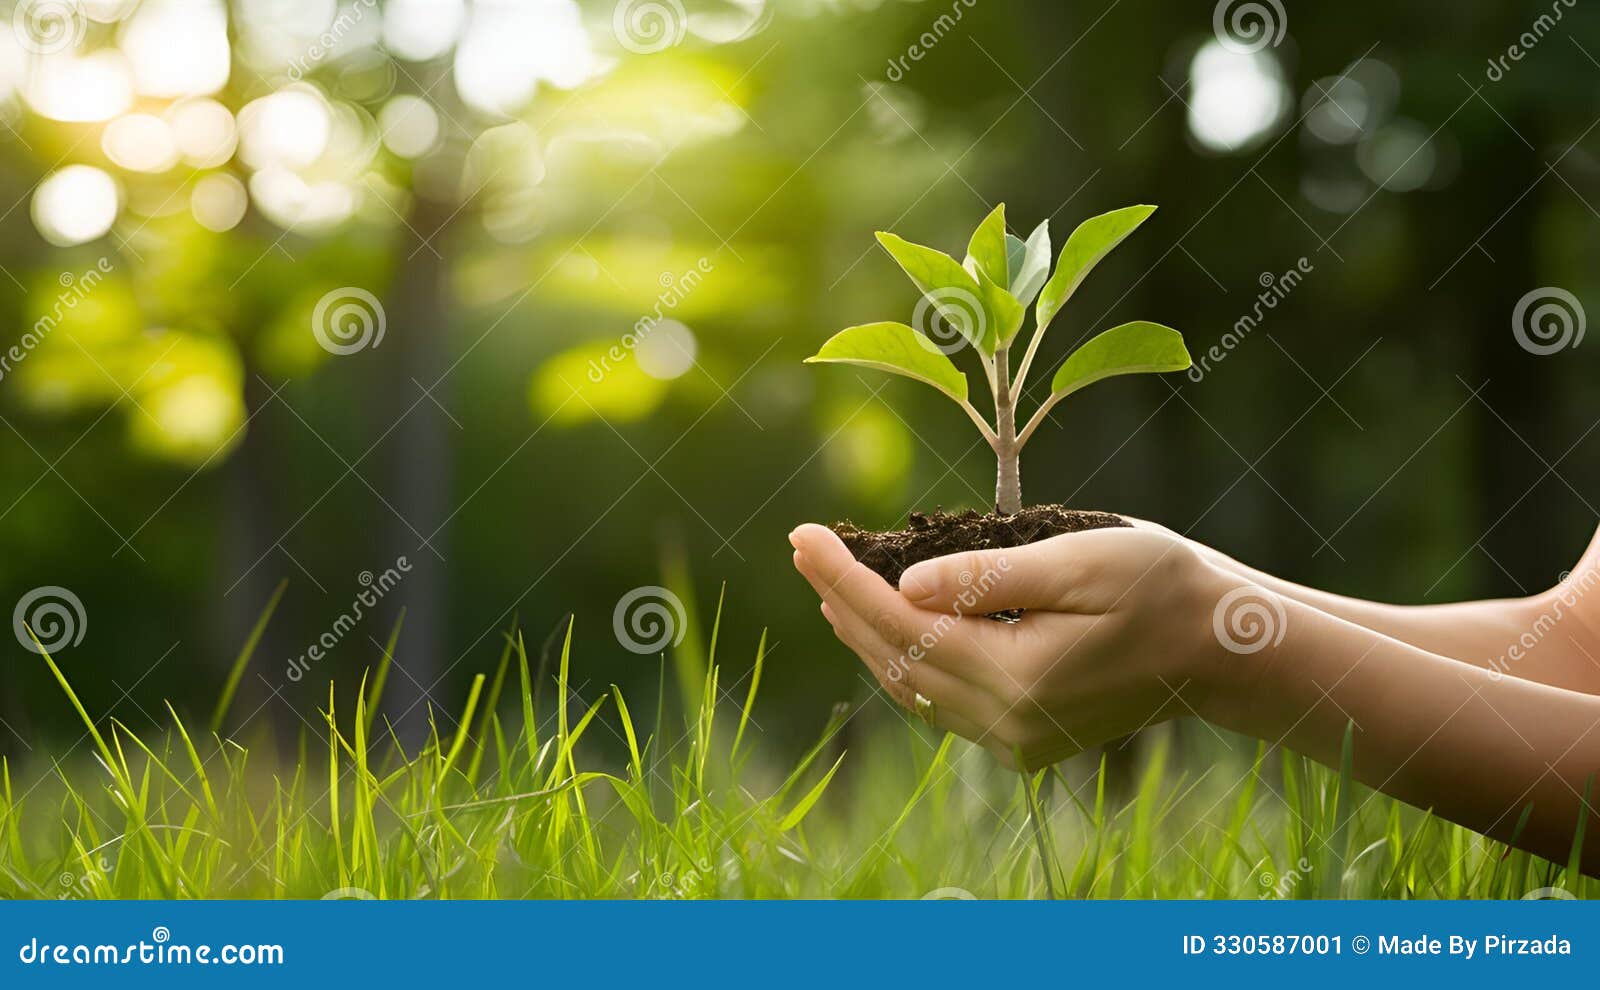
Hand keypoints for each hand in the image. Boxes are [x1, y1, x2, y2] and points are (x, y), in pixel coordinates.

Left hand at [789, 521, 1233, 769]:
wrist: (1220, 650)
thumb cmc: (1161, 588)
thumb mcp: (1078, 563)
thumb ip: (988, 578)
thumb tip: (904, 585)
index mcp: (1015, 678)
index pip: (899, 624)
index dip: (842, 578)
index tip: (801, 534)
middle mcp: (1005, 724)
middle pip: (894, 659)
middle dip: (841, 602)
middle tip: (803, 548)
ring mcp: (1014, 741)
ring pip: (910, 687)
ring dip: (866, 635)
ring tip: (829, 585)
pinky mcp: (1024, 741)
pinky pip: (940, 702)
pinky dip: (905, 661)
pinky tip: (888, 628)